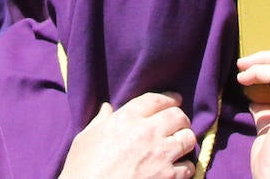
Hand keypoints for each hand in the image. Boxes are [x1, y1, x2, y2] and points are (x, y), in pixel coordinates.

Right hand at [59, 92, 195, 178]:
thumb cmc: (81, 170)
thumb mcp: (84, 140)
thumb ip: (100, 121)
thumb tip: (106, 108)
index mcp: (126, 119)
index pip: (156, 99)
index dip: (169, 98)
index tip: (175, 101)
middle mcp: (147, 131)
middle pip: (178, 116)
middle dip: (180, 119)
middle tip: (179, 125)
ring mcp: (159, 154)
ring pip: (188, 138)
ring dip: (185, 141)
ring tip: (181, 145)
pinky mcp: (166, 176)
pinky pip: (188, 167)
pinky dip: (186, 168)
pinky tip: (179, 169)